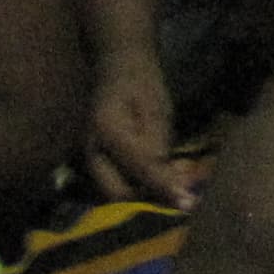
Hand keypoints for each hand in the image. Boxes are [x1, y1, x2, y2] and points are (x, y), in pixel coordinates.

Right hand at [87, 56, 195, 207]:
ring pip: (115, 192)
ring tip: (171, 185)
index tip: (187, 204)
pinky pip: (114, 184)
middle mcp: (89, 149)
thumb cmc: (142, 84)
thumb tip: (171, 184)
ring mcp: (86, 157)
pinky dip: (135, 186)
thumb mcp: (157, 111)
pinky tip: (157, 177)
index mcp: (107, 130)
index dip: (164, 187)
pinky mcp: (92, 162)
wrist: (117, 69)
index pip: (139, 169)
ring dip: (142, 193)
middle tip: (178, 195)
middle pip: (117, 193)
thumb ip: (159, 147)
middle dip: (147, 198)